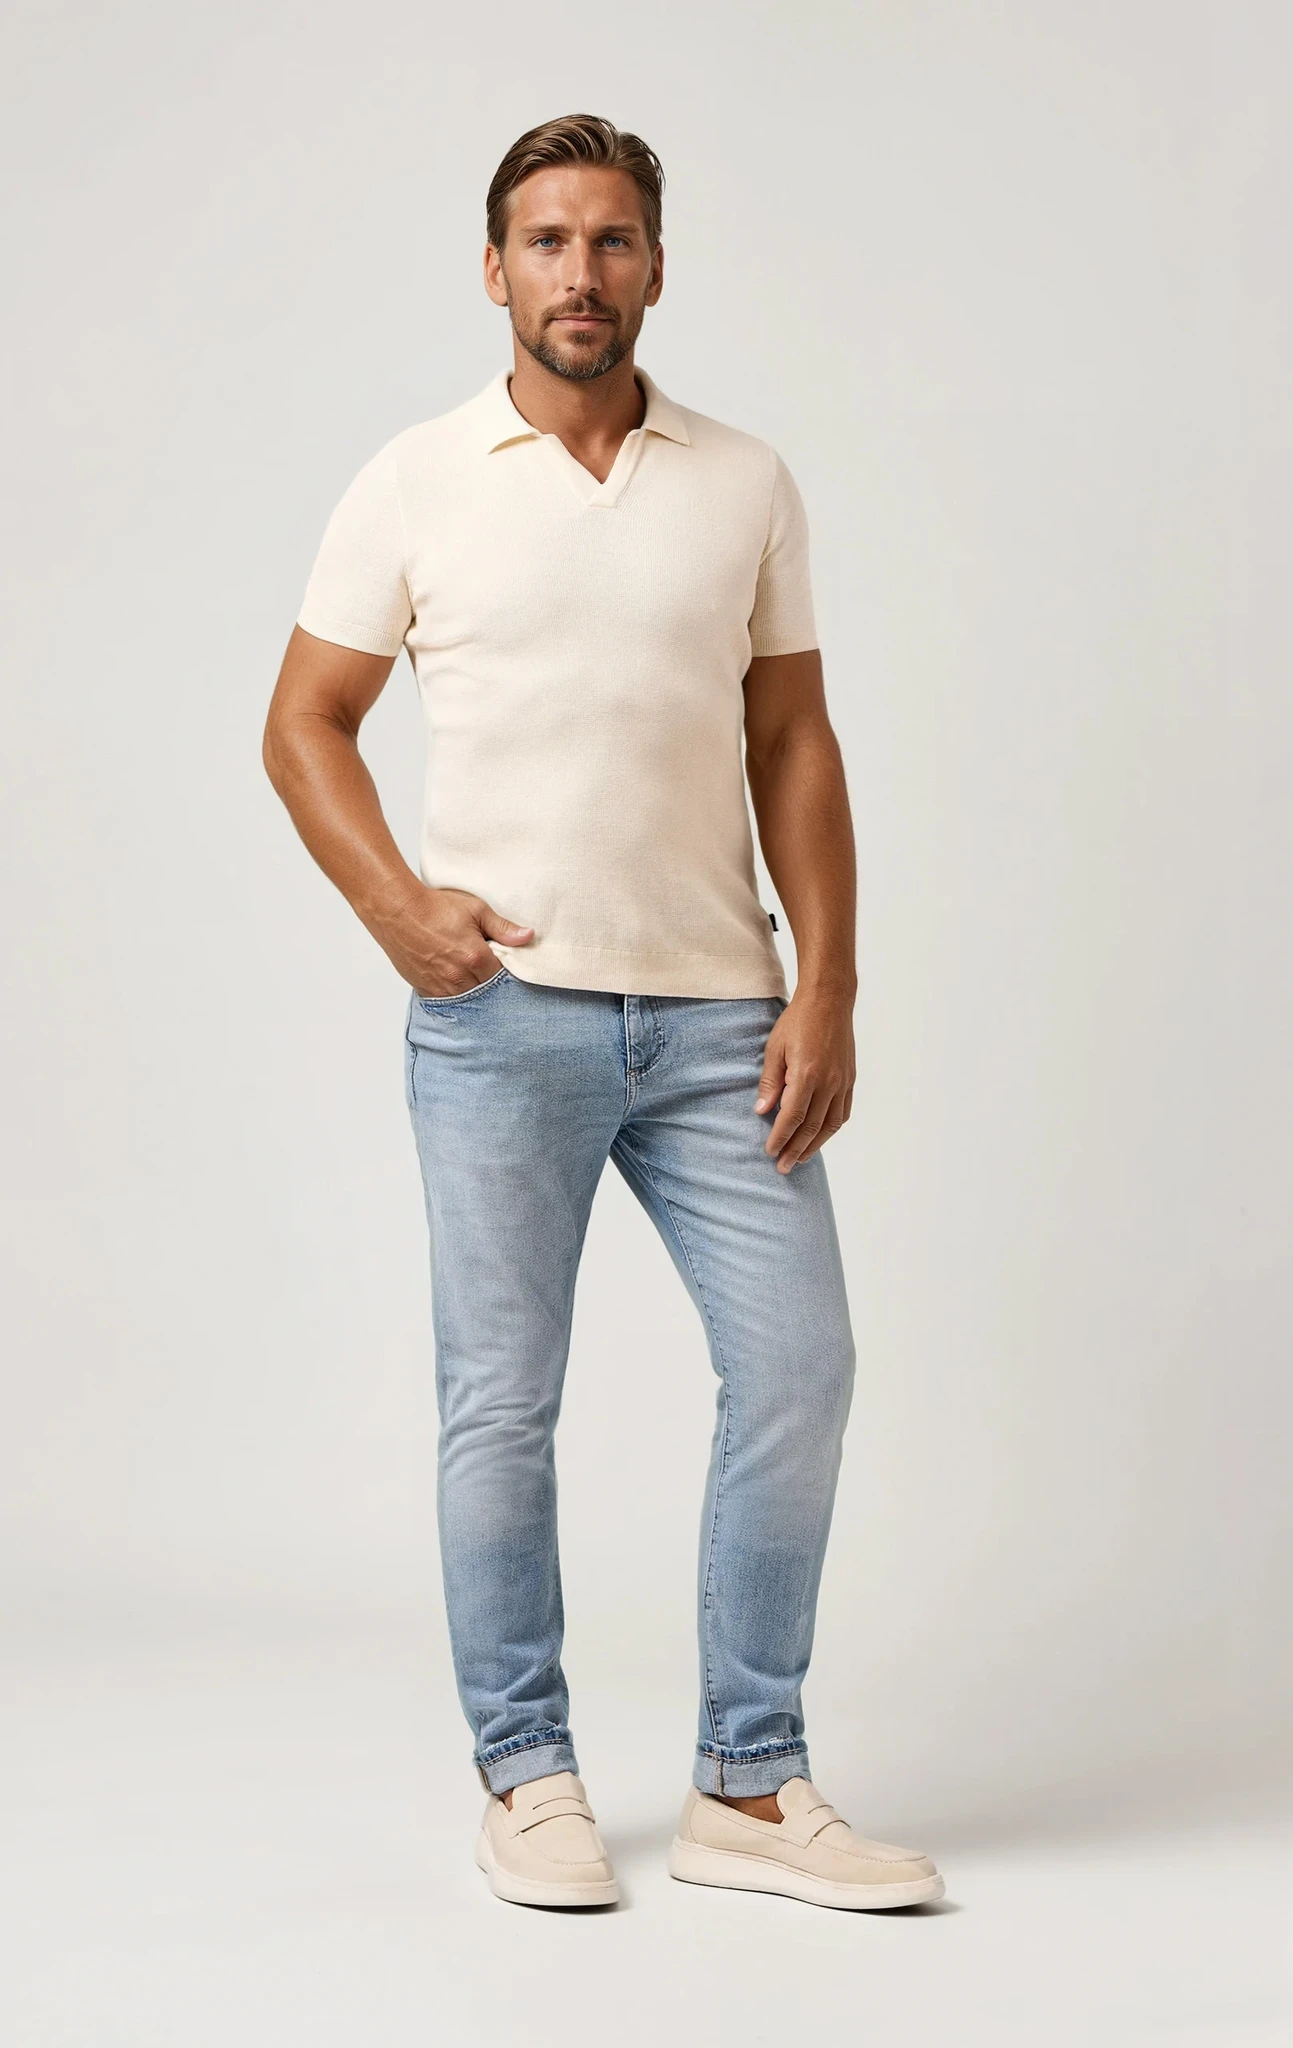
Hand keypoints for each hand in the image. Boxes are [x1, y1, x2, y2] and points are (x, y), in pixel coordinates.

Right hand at [373, 883, 533, 997]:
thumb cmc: (434, 907)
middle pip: (487, 991)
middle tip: (486, 967)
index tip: (502, 961)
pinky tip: (454, 980)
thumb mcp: (475, 909)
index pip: (503, 976)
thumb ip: (503, 927)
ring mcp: (440, 986)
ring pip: (467, 999)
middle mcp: (458, 976)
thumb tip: (528, 936)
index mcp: (475, 957)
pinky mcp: (425, 989)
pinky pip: (447, 1000)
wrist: (397, 911)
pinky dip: (454, 993)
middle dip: (490, 981)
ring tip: (470, 973)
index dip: (505, 969)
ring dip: (473, 989)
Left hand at [754, 985, 855, 1171]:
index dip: (780, 1137)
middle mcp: (828, 1081)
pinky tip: (820, 1137)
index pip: (792, 1117)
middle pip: (812, 1126)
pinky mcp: (850, 1079)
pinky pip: (843, 1112)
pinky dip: (831, 1129)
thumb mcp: (775, 1047)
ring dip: (815, 1145)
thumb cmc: (797, 1021)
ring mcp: (842, 1081)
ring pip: (830, 1124)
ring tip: (801, 1159)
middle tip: (783, 1167)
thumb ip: (770, 1081)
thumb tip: (762, 1111)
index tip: (770, 1151)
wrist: (829, 1001)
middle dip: (796, 1149)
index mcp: (807, 1074)